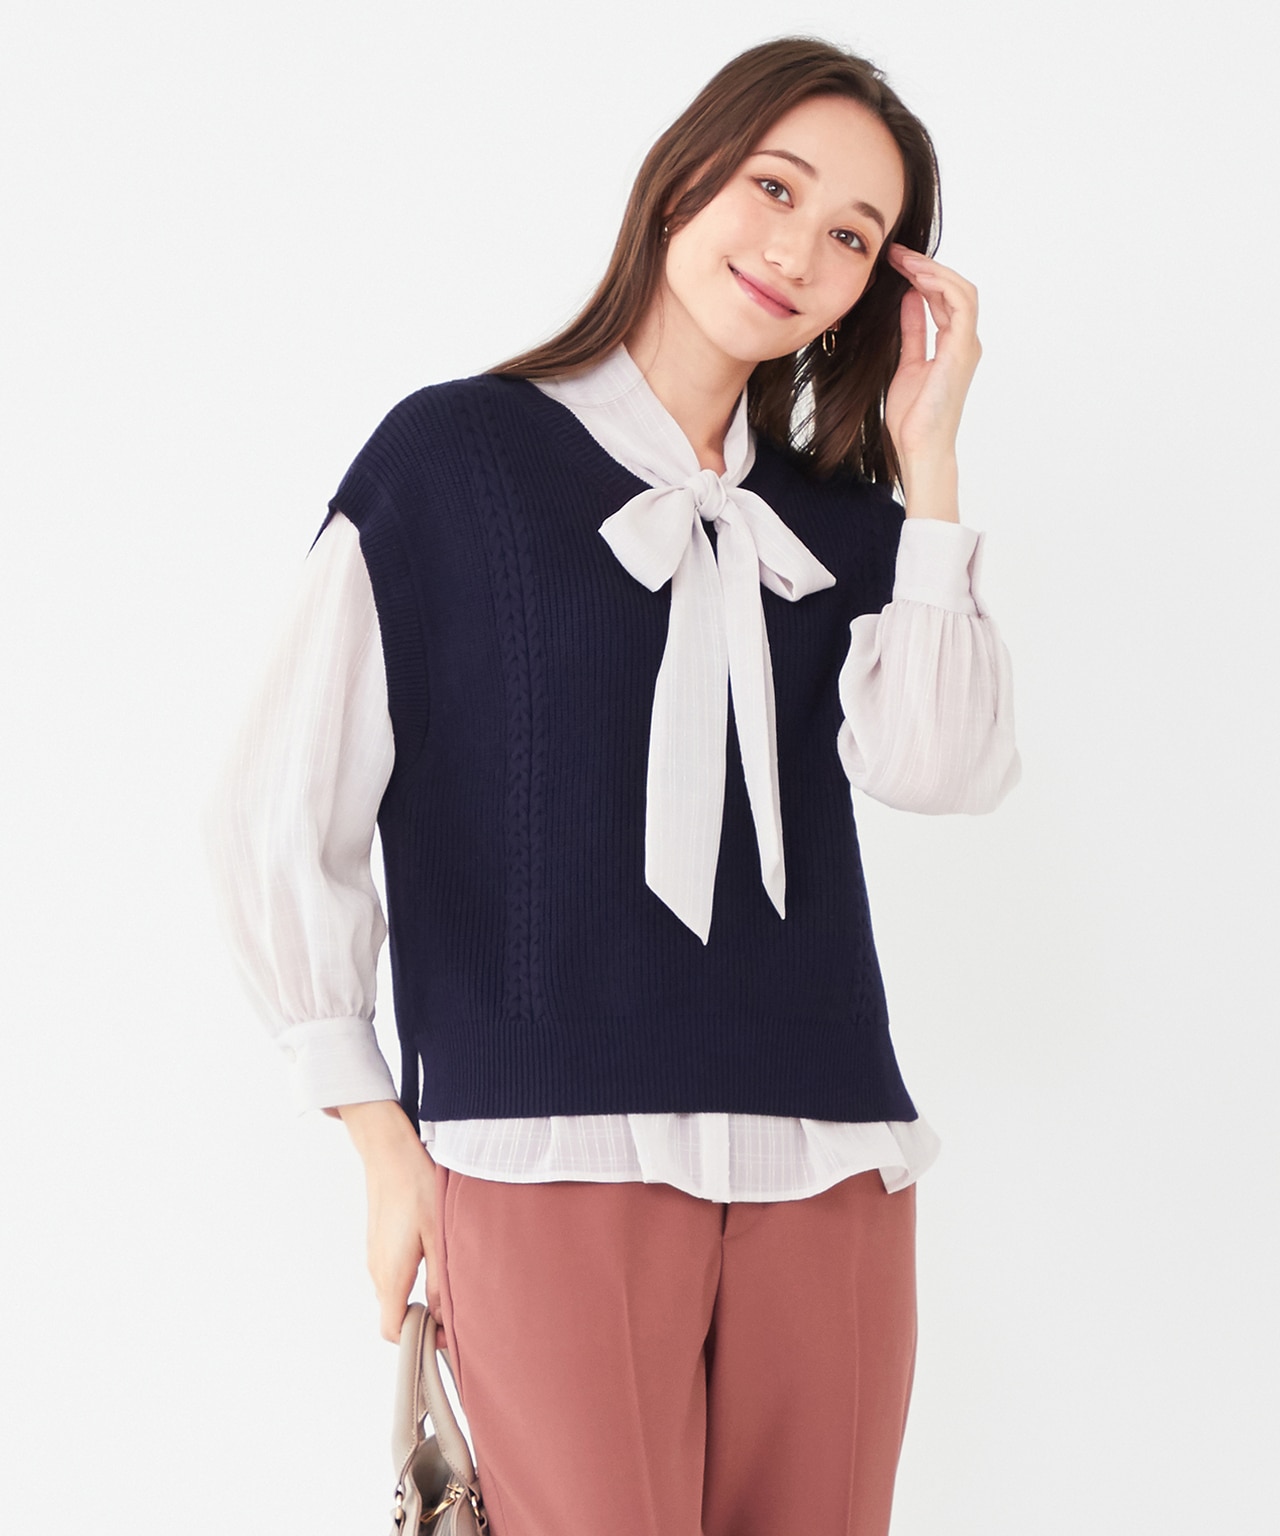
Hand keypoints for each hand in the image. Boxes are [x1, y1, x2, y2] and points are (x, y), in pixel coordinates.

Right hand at [337, 1101, 441, 1341]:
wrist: (389, 1152)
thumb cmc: (416, 1187)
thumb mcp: (437, 1235)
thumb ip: (440, 1280)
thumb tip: (443, 1317)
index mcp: (390, 1274)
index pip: (391, 1330)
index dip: (417, 1340)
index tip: (444, 1332)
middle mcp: (376, 1270)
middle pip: (393, 1315)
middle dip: (422, 1321)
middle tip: (454, 1310)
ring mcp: (374, 1256)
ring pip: (394, 1295)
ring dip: (417, 1299)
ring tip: (448, 1284)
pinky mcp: (377, 1243)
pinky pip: (391, 1275)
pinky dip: (410, 1282)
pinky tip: (434, 1260)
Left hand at [882, 244, 981, 469]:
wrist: (918, 446)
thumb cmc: (913, 415)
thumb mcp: (907, 361)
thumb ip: (912, 330)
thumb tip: (907, 298)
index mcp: (952, 344)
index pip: (943, 297)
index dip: (922, 276)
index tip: (896, 262)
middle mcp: (964, 341)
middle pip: (953, 289)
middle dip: (926, 267)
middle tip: (897, 253)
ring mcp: (966, 345)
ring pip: (960, 291)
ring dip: (933, 271)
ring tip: (905, 259)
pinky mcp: (961, 351)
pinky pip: (960, 306)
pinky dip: (941, 287)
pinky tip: (917, 278)